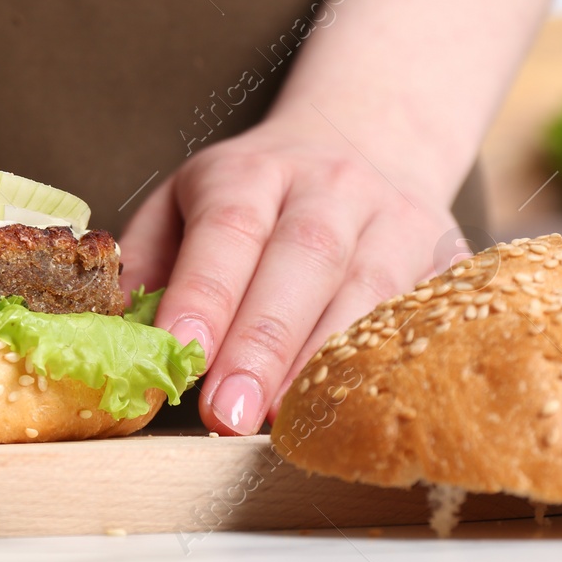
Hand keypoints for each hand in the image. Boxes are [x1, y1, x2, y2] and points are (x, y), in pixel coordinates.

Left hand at [119, 109, 457, 434]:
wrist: (365, 140)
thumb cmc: (253, 197)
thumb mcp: (186, 201)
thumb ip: (150, 262)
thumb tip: (118, 334)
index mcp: (251, 170)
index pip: (228, 229)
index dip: (205, 294)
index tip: (180, 354)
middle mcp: (329, 186)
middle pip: (301, 260)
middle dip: (262, 344)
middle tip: (226, 414)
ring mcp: (395, 217)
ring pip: (367, 291)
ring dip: (320, 363)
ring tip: (278, 421)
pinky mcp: (443, 254)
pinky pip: (419, 312)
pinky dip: (385, 364)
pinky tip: (352, 407)